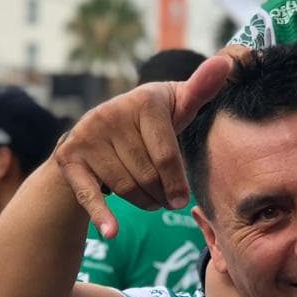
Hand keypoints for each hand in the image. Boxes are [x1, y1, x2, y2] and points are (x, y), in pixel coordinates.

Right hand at [52, 56, 231, 237]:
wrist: (96, 133)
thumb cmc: (149, 124)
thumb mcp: (175, 107)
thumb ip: (200, 90)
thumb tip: (226, 62)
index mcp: (144, 100)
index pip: (167, 154)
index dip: (177, 182)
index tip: (182, 201)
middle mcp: (111, 113)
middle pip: (147, 174)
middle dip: (160, 194)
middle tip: (163, 198)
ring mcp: (87, 135)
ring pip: (125, 187)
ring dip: (142, 202)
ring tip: (148, 199)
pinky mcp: (69, 157)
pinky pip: (89, 193)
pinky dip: (101, 215)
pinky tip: (112, 233)